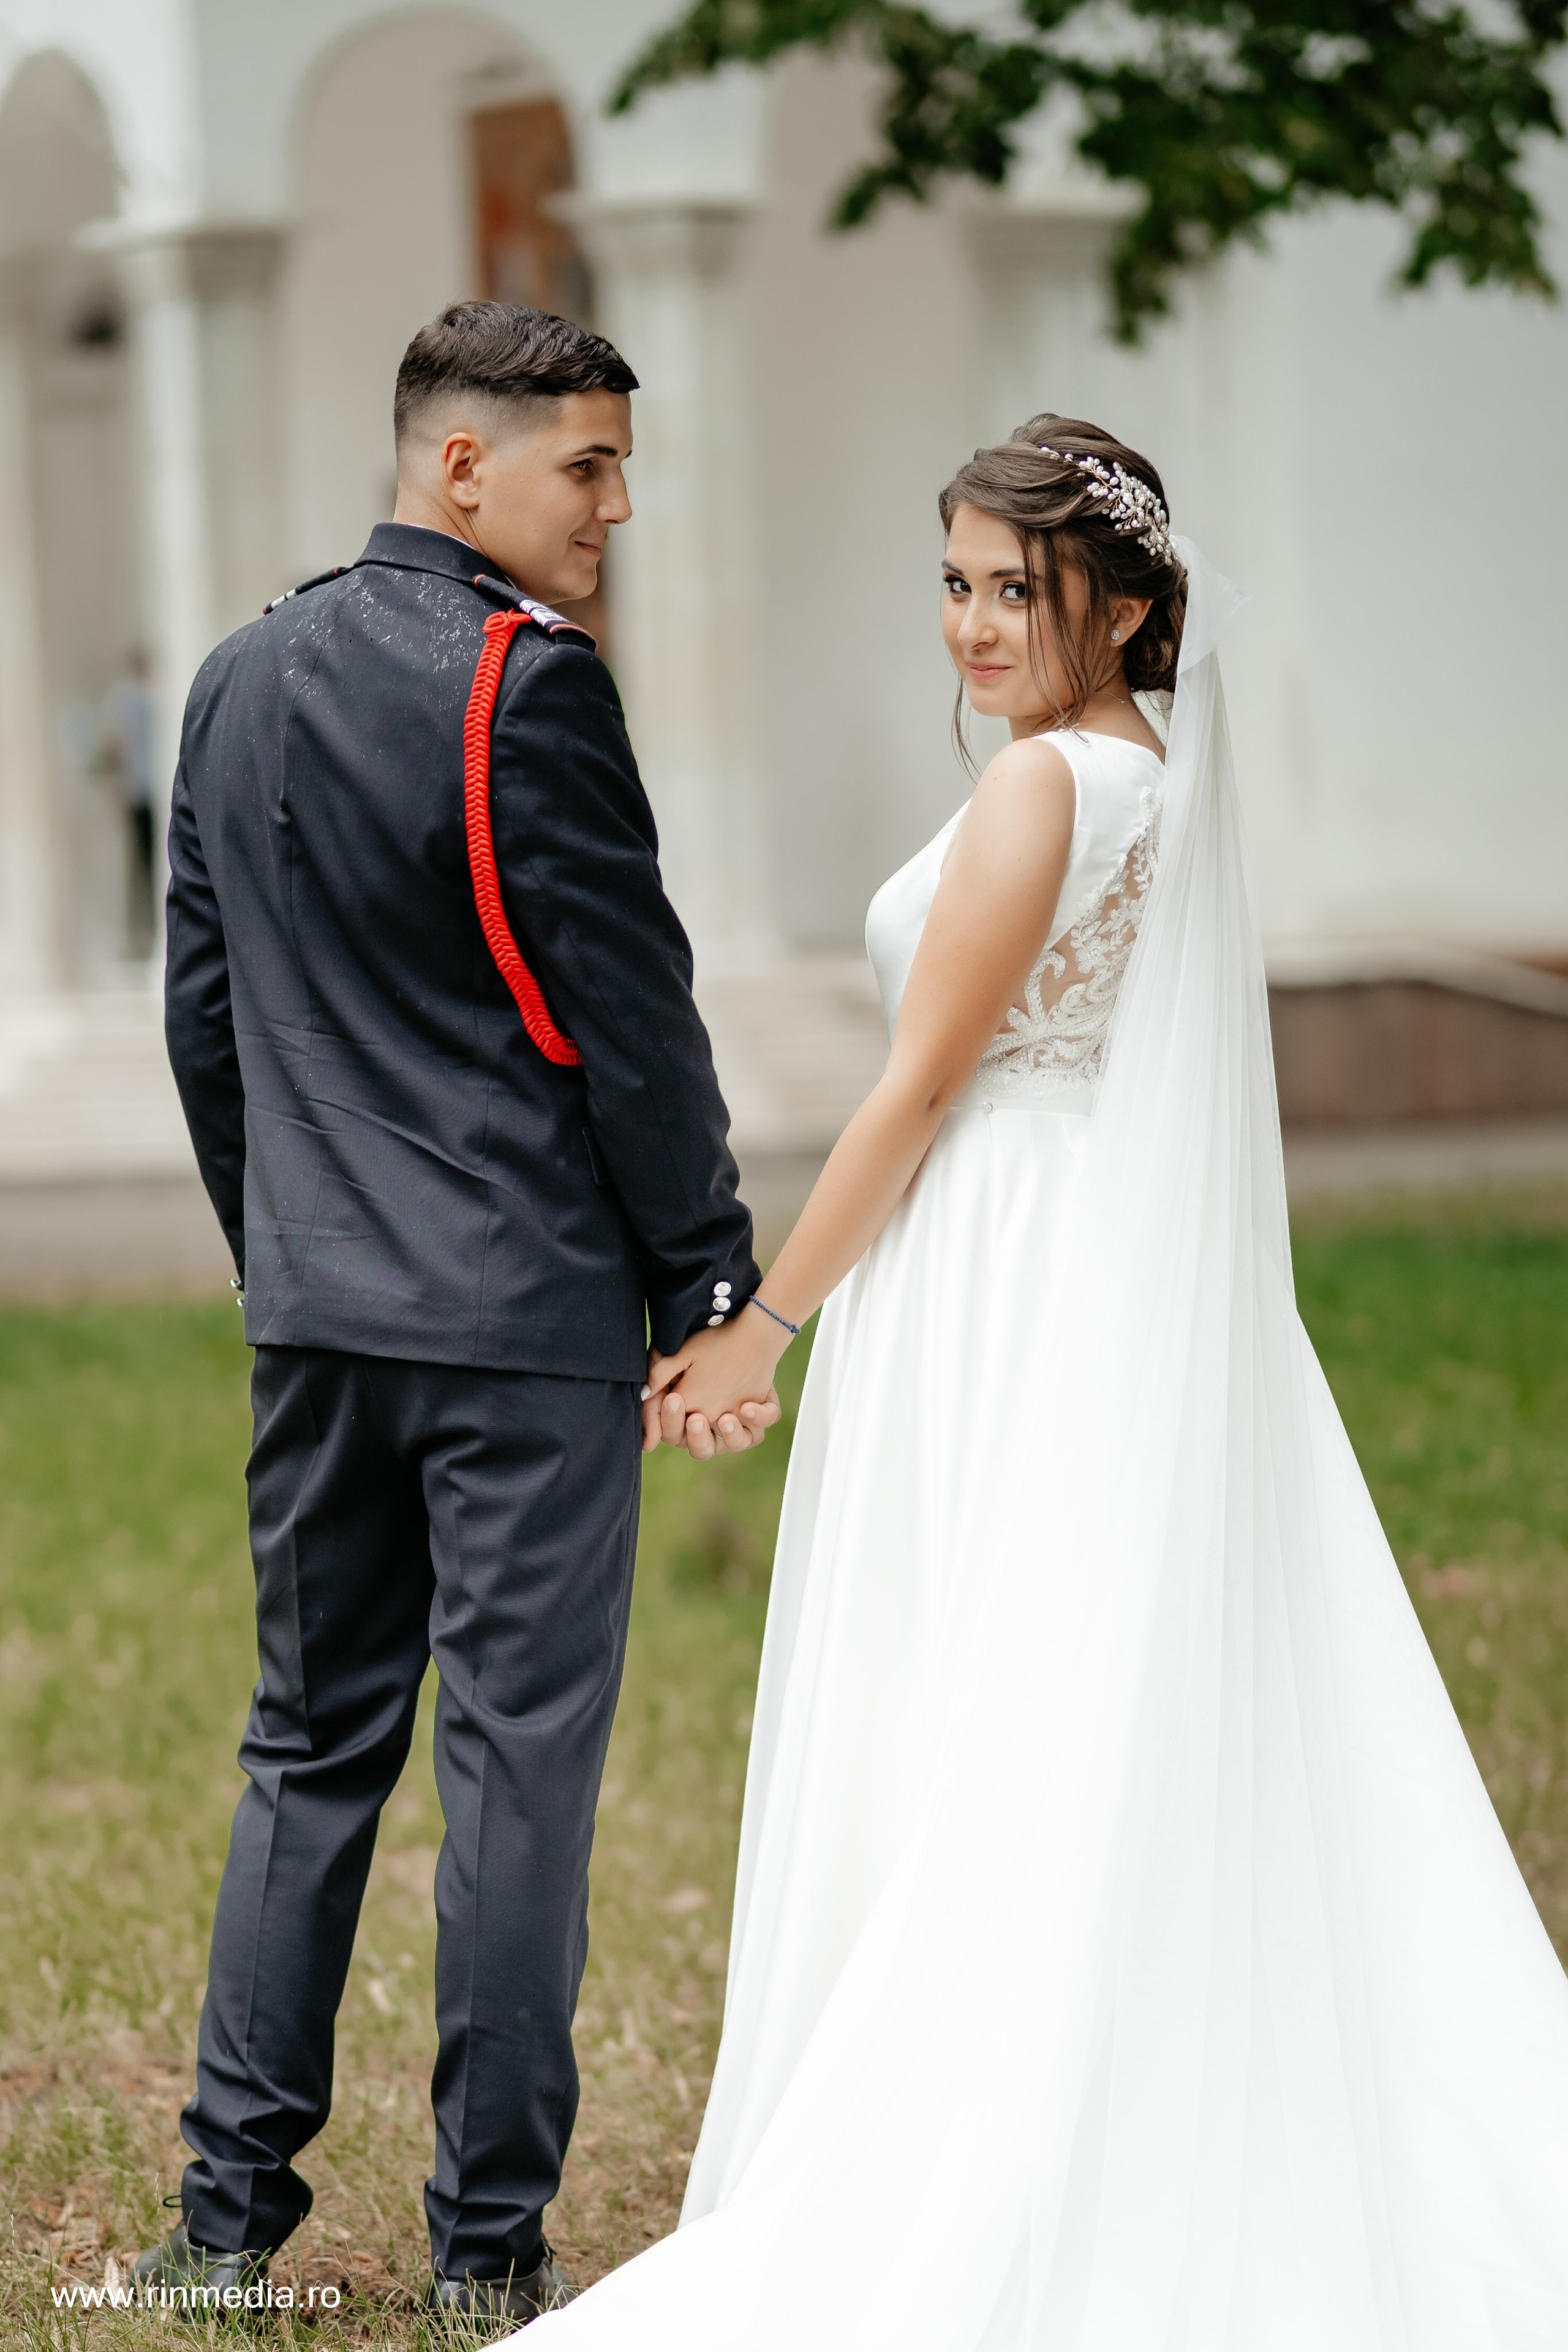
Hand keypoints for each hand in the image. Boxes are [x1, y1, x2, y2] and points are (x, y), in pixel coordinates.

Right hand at [642, 1313, 786, 1459]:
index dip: (670, 1423)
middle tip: (697, 1419)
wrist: (741, 1325)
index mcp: (689, 1415)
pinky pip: (764, 1426)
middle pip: (704, 1450)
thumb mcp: (678, 1356)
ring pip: (737, 1444)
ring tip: (727, 1417)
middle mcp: (713, 1422)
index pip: (674, 1435)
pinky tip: (749, 1405)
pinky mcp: (761, 1410)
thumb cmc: (706, 1342)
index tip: (673, 1400)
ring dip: (732, 1436)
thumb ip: (657, 1380)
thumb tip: (646, 1415)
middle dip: (698, 1438)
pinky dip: (759, 1419)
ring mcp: (739, 1419)